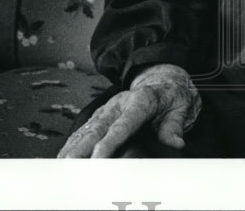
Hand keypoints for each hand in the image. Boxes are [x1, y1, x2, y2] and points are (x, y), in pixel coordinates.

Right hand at [57, 63, 200, 157]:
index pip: (124, 124)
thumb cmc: (173, 97)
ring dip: (74, 146)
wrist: (165, 81)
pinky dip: (74, 141)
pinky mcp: (103, 114)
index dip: (110, 142)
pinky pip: (86, 128)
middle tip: (71, 164)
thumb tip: (175, 143)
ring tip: (63, 164)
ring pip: (88, 128)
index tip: (99, 158)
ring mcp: (110, 108)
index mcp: (142, 100)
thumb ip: (175, 126)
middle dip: (83, 147)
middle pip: (99, 127)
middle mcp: (121, 103)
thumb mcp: (182, 108)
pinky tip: (65, 155)